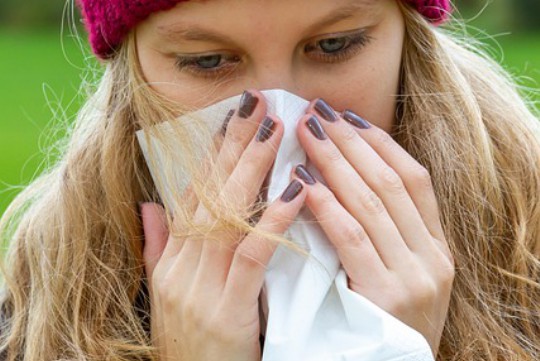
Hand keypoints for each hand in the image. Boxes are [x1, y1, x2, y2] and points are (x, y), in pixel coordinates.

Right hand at [140, 90, 306, 360]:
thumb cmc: (189, 343)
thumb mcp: (166, 294)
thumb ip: (160, 246)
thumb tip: (152, 204)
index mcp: (172, 258)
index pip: (193, 192)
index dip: (212, 152)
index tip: (233, 116)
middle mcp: (182, 265)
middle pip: (209, 193)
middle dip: (234, 145)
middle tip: (257, 102)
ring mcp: (200, 287)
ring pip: (228, 215)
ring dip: (253, 169)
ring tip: (276, 130)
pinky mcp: (226, 310)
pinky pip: (252, 256)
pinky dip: (274, 220)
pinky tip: (296, 189)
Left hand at [294, 99, 454, 354]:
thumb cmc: (383, 322)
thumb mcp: (398, 273)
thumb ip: (384, 231)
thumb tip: (346, 175)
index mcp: (437, 247)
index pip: (414, 179)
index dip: (380, 143)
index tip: (348, 116)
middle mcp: (433, 258)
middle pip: (391, 182)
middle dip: (352, 142)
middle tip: (319, 111)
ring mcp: (413, 278)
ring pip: (372, 203)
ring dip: (336, 162)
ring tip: (307, 132)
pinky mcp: (385, 298)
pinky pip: (352, 239)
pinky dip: (327, 205)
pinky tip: (303, 182)